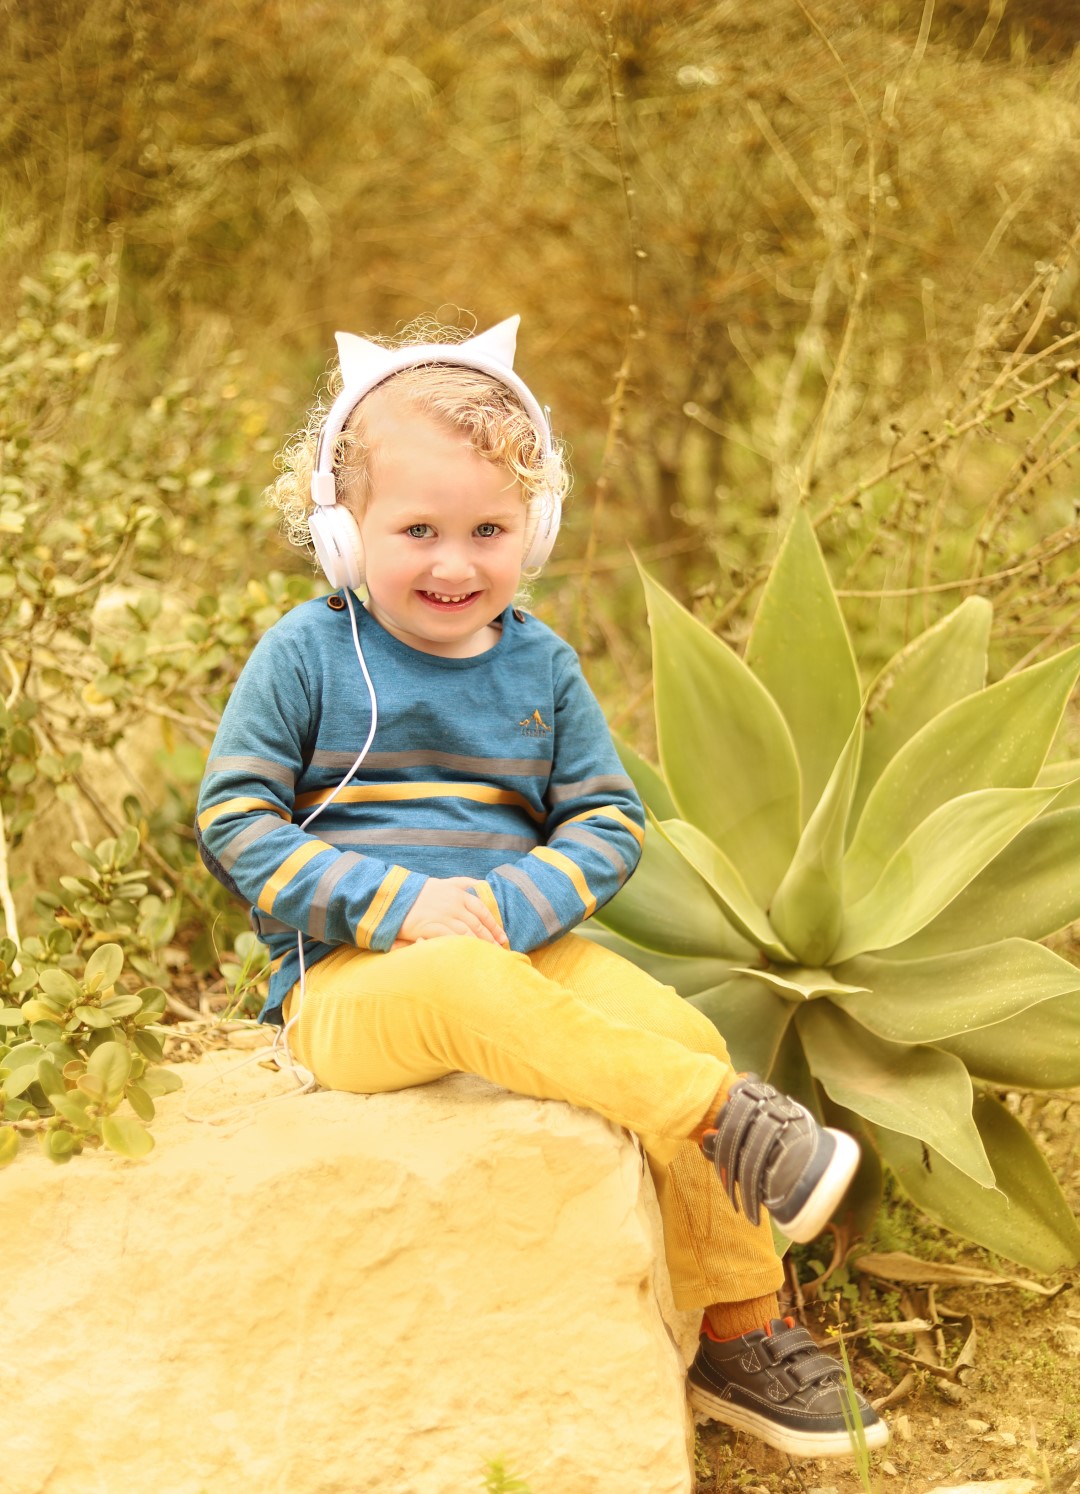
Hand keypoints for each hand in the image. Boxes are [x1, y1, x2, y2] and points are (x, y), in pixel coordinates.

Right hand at [394, 877, 508, 947]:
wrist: (394, 897)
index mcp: (458, 894)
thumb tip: (481, 884)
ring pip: (468, 933)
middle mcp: (454, 904)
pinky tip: (469, 955)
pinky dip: (463, 947)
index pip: (482, 910)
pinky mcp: (431, 927)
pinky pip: (452, 939)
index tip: (503, 936)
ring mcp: (443, 916)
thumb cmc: (420, 891)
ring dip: (480, 945)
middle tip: (500, 950)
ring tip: (489, 955)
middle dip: (491, 938)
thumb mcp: (443, 882)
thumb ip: (463, 883)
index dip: (494, 925)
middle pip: (478, 924)